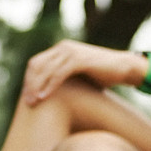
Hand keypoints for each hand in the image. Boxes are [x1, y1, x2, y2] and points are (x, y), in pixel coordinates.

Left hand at [21, 40, 148, 104]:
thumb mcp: (79, 76)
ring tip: (33, 103)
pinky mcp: (79, 59)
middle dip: (29, 84)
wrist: (124, 68)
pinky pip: (59, 74)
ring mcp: (71, 52)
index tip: (26, 96)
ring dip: (37, 87)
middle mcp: (63, 47)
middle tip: (27, 103)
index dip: (28, 80)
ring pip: (46, 70)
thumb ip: (64, 79)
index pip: (36, 63)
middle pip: (37, 65)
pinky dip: (49, 86)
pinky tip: (44, 97)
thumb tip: (49, 94)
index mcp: (61, 49)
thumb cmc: (102, 76)